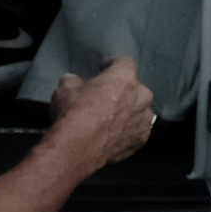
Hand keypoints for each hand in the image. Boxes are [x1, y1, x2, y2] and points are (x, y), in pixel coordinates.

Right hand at [42, 56, 155, 177]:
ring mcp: (145, 120)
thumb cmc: (74, 113)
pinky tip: (114, 135)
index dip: (112, 65)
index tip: (103, 69)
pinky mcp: (142, 139)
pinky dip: (127, 131)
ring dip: (128, 112)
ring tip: (110, 119)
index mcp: (125, 78)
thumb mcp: (65, 90)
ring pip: (139, 110)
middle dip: (122, 91)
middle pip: (135, 88)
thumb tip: (73, 81)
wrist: (78, 148)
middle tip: (105, 98)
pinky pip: (137, 130)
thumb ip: (73, 81)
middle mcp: (142, 96)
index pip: (125, 63)